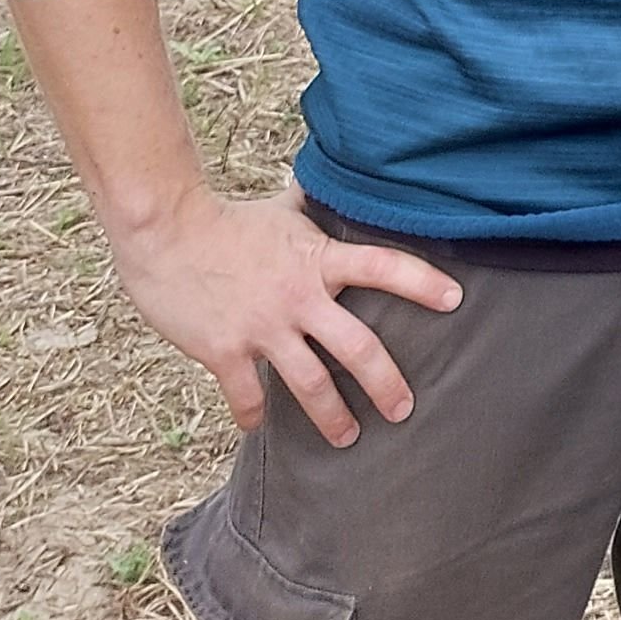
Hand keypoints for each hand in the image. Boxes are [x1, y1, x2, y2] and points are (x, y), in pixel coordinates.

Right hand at [104, 179, 460, 447]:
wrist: (165, 231)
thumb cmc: (225, 219)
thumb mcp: (280, 211)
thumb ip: (312, 209)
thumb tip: (336, 182)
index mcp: (317, 260)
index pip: (384, 267)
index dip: (422, 282)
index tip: (455, 300)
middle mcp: (299, 297)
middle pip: (358, 348)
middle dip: (386, 384)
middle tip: (403, 409)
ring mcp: (263, 327)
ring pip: (311, 385)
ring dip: (333, 417)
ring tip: (348, 437)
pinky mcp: (225, 351)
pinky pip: (248, 396)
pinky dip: (254, 416)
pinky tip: (258, 427)